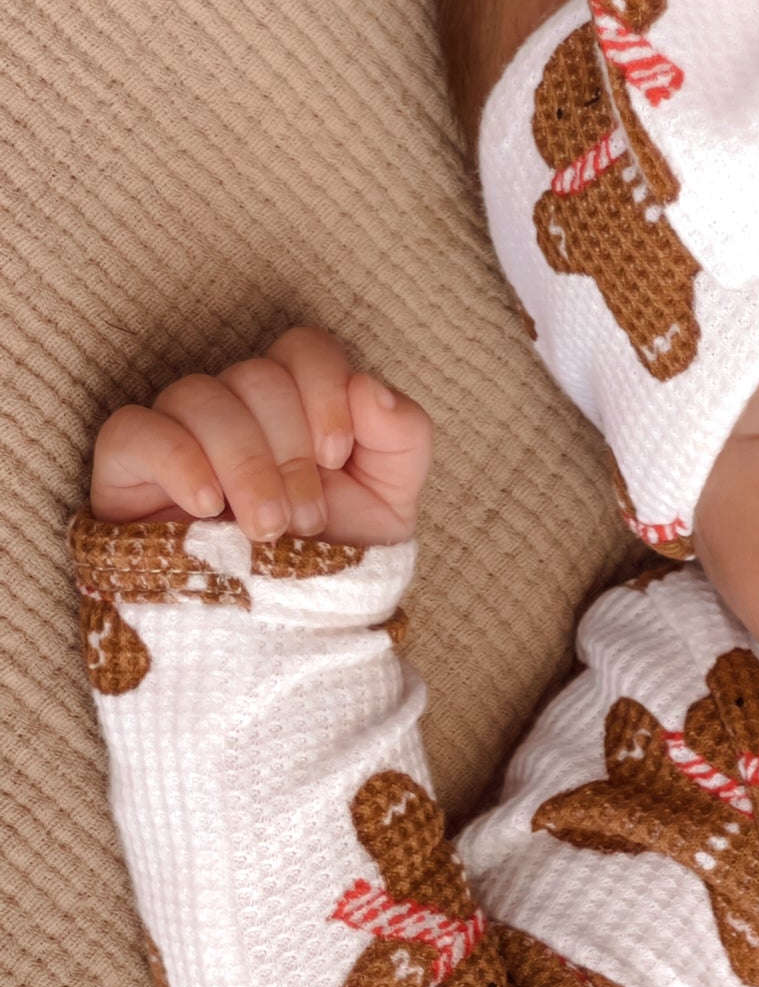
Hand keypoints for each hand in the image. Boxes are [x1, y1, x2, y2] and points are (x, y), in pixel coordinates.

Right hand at [90, 327, 431, 547]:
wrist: (283, 637)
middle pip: (255, 376)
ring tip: (266, 530)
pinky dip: (178, 461)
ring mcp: (179, 435)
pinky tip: (208, 507)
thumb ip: (402, 437)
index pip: (304, 348)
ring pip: (198, 395)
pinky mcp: (127, 471)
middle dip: (290, 451)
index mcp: (296, 405)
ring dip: (244, 463)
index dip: (324, 390)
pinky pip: (134, 430)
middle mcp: (236, 409)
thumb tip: (369, 387)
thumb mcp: (390, 504)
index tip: (337, 457)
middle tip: (305, 520)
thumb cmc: (333, 562)